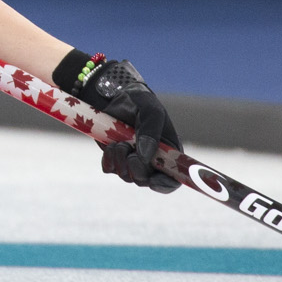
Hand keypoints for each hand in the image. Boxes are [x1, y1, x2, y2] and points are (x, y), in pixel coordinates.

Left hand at [76, 58, 180, 193]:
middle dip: (135, 168)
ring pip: (126, 175)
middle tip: (127, 148)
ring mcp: (132, 161)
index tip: (152, 182)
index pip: (172, 180)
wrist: (116, 96)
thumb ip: (150, 132)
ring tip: (119, 140)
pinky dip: (108, 158)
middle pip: (145, 180)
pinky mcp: (115, 159)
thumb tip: (144, 157)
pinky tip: (110, 144)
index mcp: (168, 153)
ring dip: (120, 159)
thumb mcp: (151, 111)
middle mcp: (152, 161)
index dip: (164, 185)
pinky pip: (109, 169)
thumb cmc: (140, 102)